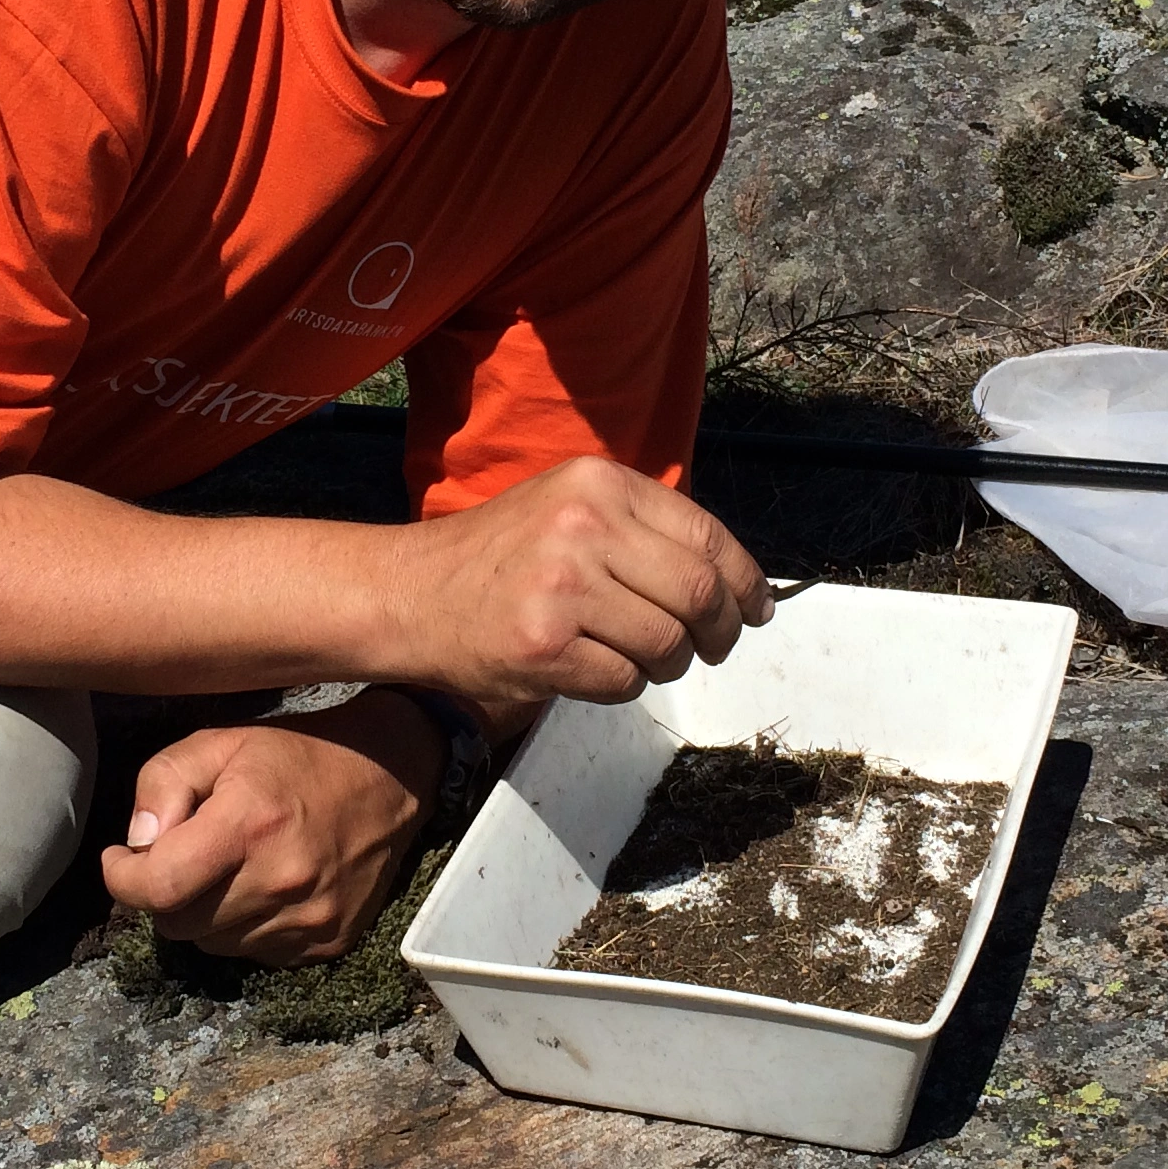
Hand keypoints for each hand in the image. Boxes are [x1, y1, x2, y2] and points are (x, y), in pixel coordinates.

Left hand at [95, 693, 442, 963]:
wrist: (390, 775)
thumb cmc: (295, 754)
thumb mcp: (220, 742)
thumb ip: (164, 782)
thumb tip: (137, 844)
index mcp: (249, 825)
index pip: (158, 889)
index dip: (122, 880)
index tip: (120, 859)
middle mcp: (281, 882)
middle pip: (178, 924)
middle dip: (164, 893)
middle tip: (178, 858)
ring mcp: (308, 919)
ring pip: (212, 943)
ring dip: (204, 912)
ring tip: (225, 869)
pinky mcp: (328, 942)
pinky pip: (255, 953)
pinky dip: (243, 926)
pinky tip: (261, 886)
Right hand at [377, 456, 773, 705]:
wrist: (409, 594)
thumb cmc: (499, 559)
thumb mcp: (569, 508)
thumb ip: (642, 529)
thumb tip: (737, 583)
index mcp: (600, 483)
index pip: (708, 535)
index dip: (747, 582)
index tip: (758, 610)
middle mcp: (584, 525)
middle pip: (700, 593)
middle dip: (720, 632)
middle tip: (712, 648)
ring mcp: (562, 586)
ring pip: (668, 644)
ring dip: (668, 664)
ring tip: (639, 657)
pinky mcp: (543, 647)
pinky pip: (625, 681)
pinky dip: (623, 685)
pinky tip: (592, 669)